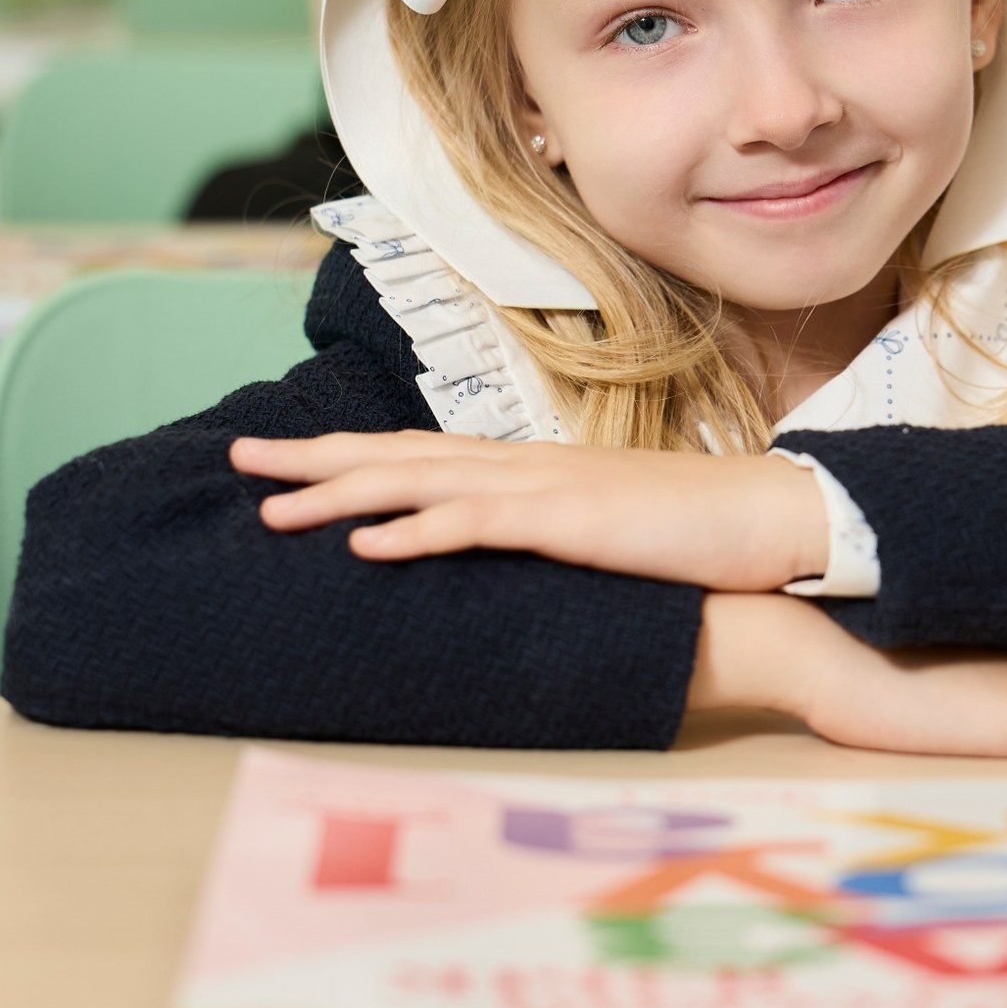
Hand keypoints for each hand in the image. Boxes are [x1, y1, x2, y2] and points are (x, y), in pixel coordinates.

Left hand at [233, 431, 828, 591]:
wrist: (769, 518)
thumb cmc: (693, 532)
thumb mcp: (602, 533)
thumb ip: (547, 535)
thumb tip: (501, 555)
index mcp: (528, 468)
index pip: (418, 452)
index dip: (346, 453)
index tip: (283, 458)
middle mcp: (523, 465)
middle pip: (398, 452)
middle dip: (313, 456)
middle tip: (237, 457)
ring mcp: (544, 488)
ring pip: (420, 481)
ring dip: (340, 493)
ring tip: (271, 508)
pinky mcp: (570, 521)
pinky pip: (478, 525)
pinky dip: (416, 531)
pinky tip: (364, 545)